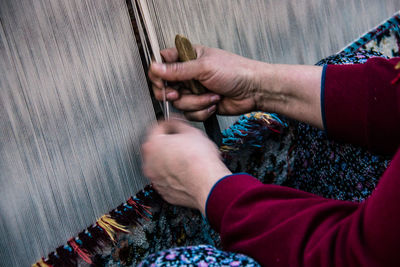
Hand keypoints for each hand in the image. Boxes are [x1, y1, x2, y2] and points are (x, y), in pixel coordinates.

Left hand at [142, 118, 231, 213]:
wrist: (208, 185)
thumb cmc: (201, 161)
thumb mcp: (192, 131)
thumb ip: (178, 123)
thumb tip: (175, 122)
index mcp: (153, 145)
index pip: (156, 128)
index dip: (169, 123)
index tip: (175, 124)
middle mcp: (149, 163)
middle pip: (156, 148)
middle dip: (168, 144)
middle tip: (183, 142)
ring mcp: (156, 179)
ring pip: (161, 165)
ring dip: (170, 160)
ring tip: (186, 158)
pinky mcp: (164, 191)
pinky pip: (167, 179)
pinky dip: (174, 175)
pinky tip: (186, 171)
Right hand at [149, 46, 263, 120]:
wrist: (254, 91)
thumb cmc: (235, 71)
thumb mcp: (204, 67)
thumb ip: (178, 69)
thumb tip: (156, 67)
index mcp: (188, 57)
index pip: (162, 64)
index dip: (159, 75)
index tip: (163, 83)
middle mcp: (188, 74)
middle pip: (166, 88)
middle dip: (174, 94)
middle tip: (179, 94)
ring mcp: (194, 90)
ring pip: (179, 103)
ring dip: (195, 102)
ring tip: (211, 95)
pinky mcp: (200, 105)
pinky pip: (190, 113)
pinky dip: (202, 110)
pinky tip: (214, 103)